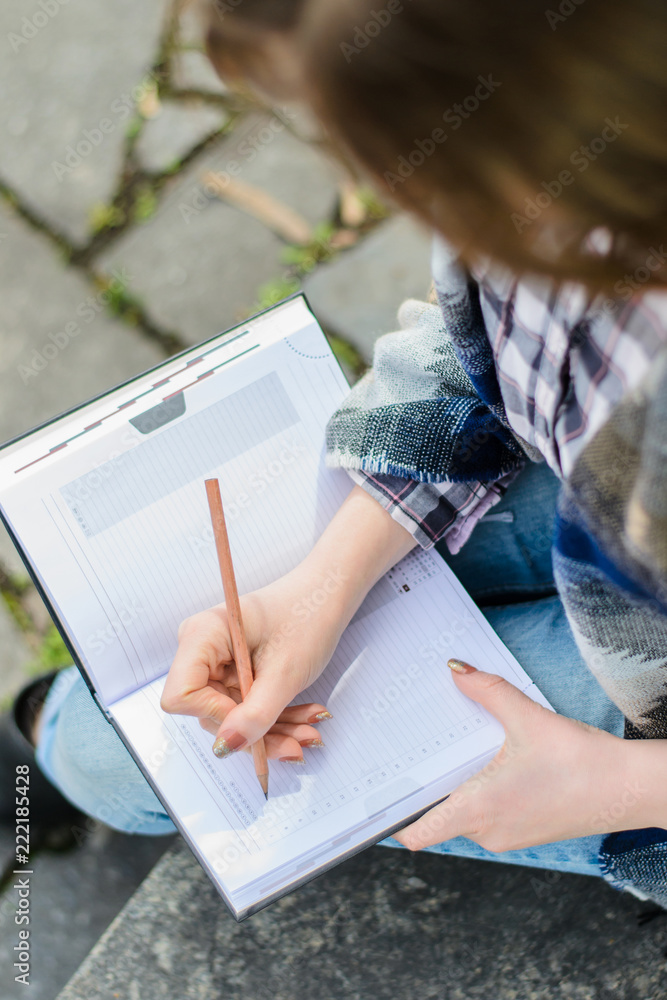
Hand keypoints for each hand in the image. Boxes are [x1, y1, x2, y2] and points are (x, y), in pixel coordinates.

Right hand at [160, 563, 348, 762]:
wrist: (327, 595)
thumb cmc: (307, 616)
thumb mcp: (285, 673)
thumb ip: (255, 714)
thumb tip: (224, 748)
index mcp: (202, 635)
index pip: (181, 696)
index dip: (215, 715)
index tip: (255, 717)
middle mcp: (201, 649)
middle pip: (210, 711)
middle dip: (256, 731)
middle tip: (300, 741)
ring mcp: (217, 662)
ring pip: (233, 716)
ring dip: (273, 729)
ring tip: (311, 732)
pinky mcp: (233, 672)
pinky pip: (246, 707)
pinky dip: (276, 717)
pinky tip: (307, 719)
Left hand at [393, 660, 636, 852]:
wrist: (630, 790)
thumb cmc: (582, 762)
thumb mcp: (528, 718)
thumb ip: (487, 691)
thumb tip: (455, 670)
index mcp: (478, 809)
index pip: (416, 832)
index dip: (391, 816)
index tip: (374, 792)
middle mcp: (487, 831)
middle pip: (435, 815)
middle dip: (423, 785)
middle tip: (407, 749)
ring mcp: (506, 836)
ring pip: (461, 812)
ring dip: (453, 785)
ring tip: (448, 748)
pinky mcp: (523, 832)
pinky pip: (485, 814)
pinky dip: (477, 791)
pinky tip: (486, 761)